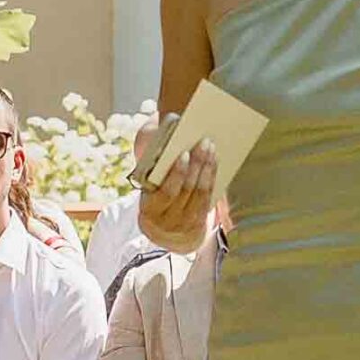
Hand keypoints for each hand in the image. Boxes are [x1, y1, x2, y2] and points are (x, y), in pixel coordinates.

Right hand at [138, 130, 218, 253]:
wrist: (162, 230)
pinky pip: (208, 197)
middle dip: (196, 164)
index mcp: (149, 210)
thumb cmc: (152, 195)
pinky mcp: (198, 222)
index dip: (177, 173)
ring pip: (200, 193)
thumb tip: (160, 128)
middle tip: (203, 143)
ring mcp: (185, 223)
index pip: (166, 192)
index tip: (184, 154)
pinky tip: (213, 161)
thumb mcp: (145, 183)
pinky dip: (211, 177)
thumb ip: (149, 159)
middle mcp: (168, 220)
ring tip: (210, 147)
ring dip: (207, 168)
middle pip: (186, 189)